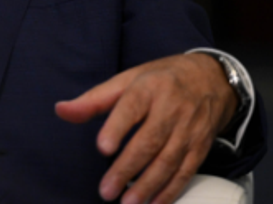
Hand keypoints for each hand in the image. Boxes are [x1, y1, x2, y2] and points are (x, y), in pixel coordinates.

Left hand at [54, 52, 236, 203]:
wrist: (211, 80)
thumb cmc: (160, 80)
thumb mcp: (127, 80)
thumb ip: (94, 100)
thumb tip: (61, 110)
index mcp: (149, 88)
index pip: (131, 107)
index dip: (117, 128)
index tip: (103, 148)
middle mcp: (171, 109)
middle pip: (149, 141)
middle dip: (127, 168)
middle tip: (106, 190)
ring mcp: (189, 130)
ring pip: (168, 161)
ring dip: (147, 186)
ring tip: (127, 203)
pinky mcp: (201, 147)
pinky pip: (186, 172)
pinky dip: (170, 191)